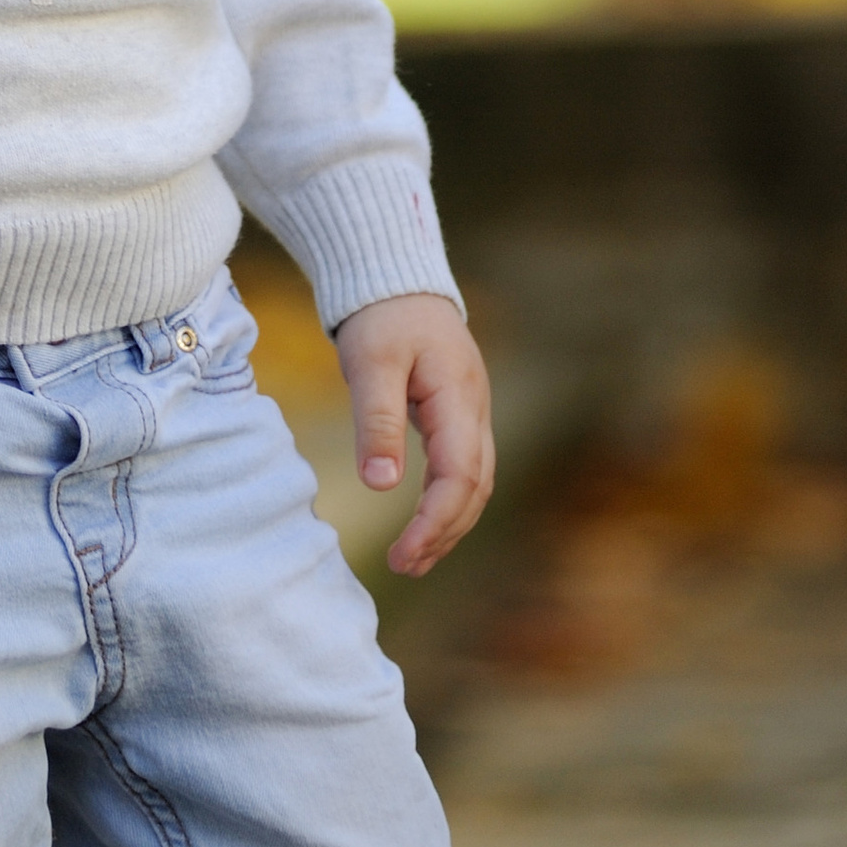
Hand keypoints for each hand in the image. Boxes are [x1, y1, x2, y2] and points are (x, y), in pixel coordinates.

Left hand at [333, 292, 494, 579]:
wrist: (396, 279)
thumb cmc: (382, 316)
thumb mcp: (371, 363)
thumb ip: (378, 421)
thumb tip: (382, 486)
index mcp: (459, 397)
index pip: (460, 475)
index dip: (435, 522)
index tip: (402, 555)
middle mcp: (475, 410)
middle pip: (475, 487)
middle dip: (444, 533)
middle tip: (403, 566)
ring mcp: (472, 412)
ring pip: (475, 482)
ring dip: (448, 524)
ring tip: (412, 559)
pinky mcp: (458, 415)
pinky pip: (464, 469)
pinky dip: (447, 502)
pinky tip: (423, 523)